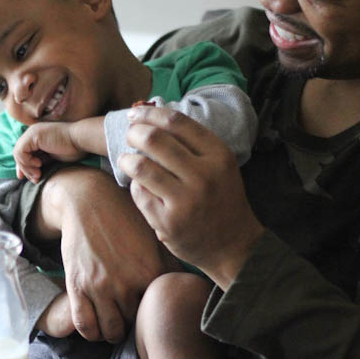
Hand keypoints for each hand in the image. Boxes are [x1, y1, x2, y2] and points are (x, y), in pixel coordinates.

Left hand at [13, 122, 85, 182]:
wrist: (81, 140)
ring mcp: (32, 133)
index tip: (30, 178)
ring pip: (18, 154)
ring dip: (26, 168)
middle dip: (25, 169)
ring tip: (38, 174)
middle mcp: (33, 133)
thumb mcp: (52, 158)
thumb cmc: (73, 150)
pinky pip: (20, 151)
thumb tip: (31, 173)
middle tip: (35, 179)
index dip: (24, 166)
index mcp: (37, 138)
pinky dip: (27, 161)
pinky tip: (39, 164)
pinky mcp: (33, 135)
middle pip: (19, 154)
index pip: (24, 153)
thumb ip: (41, 161)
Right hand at [33, 167, 169, 341]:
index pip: (158, 312)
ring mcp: (100, 286)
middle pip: (134, 325)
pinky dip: (91, 332)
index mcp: (150, 272)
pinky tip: (96, 327)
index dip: (157, 317)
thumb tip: (185, 288)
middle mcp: (126, 283)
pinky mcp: (77, 286)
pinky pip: (84, 324)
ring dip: (113, 333)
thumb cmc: (125, 218)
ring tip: (115, 326)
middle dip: (134, 327)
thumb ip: (169, 266)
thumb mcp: (153, 238)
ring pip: (109, 331)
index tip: (154, 316)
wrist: (89, 201)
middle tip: (132, 323)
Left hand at [119, 106, 264, 289]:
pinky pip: (140, 193)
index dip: (150, 113)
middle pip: (154, 140)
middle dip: (134, 133)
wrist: (233, 245)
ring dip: (127, 159)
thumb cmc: (220, 198)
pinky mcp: (168, 222)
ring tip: (126, 159)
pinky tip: (140, 185)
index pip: (177, 122)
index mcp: (218, 155)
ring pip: (141, 167)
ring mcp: (185, 200)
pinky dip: (135, 186)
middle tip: (130, 135)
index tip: (136, 113)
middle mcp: (204, 176)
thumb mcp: (219, 165)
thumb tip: (150, 115)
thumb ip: (192, 143)